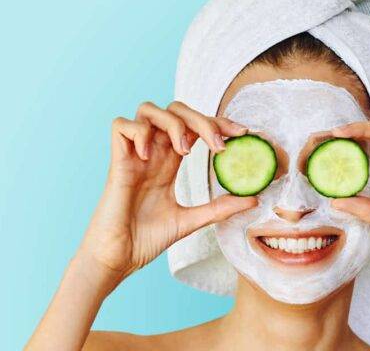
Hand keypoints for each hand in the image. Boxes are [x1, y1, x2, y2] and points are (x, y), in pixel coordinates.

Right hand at [79, 101, 257, 282]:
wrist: (118, 258)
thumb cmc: (145, 240)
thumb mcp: (190, 220)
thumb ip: (218, 208)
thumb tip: (252, 199)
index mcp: (168, 162)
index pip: (193, 127)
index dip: (217, 123)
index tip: (242, 134)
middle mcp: (152, 153)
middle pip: (175, 111)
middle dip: (201, 119)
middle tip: (219, 144)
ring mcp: (134, 155)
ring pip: (148, 110)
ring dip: (172, 122)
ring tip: (183, 149)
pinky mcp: (117, 162)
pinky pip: (121, 126)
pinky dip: (138, 132)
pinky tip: (148, 156)